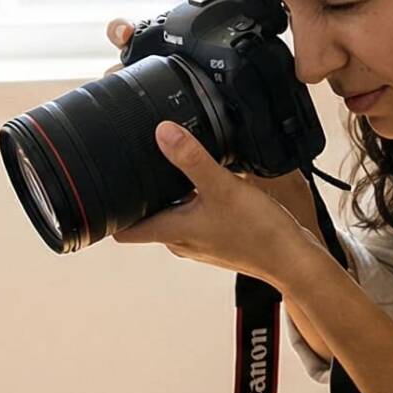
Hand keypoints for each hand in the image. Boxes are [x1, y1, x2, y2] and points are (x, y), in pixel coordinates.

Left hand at [107, 17, 329, 260]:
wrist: (293, 260)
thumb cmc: (259, 232)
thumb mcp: (223, 187)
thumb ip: (192, 159)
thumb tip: (162, 132)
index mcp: (171, 232)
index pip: (124, 231)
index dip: (107, 214)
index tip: (98, 192)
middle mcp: (180, 241)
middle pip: (147, 217)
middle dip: (140, 195)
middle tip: (136, 164)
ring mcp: (199, 242)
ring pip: (172, 216)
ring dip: (169, 196)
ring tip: (171, 166)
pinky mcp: (218, 239)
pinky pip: (195, 217)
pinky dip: (194, 201)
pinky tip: (208, 183)